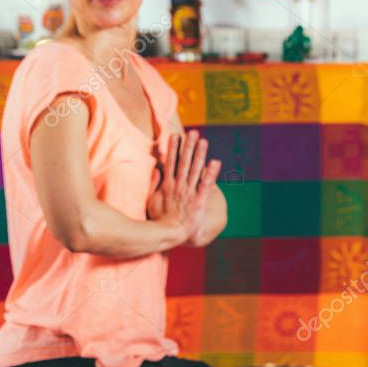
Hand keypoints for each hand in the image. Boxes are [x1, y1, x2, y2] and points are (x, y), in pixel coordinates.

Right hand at [146, 130, 220, 246]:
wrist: (169, 234)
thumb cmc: (160, 219)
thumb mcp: (151, 200)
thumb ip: (153, 184)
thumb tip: (157, 169)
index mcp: (168, 185)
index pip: (171, 162)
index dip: (174, 148)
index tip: (176, 135)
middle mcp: (179, 186)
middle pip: (185, 162)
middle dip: (189, 146)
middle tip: (193, 132)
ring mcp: (189, 192)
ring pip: (196, 169)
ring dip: (200, 154)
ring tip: (204, 141)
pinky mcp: (199, 201)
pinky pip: (207, 184)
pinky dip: (211, 173)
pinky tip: (216, 162)